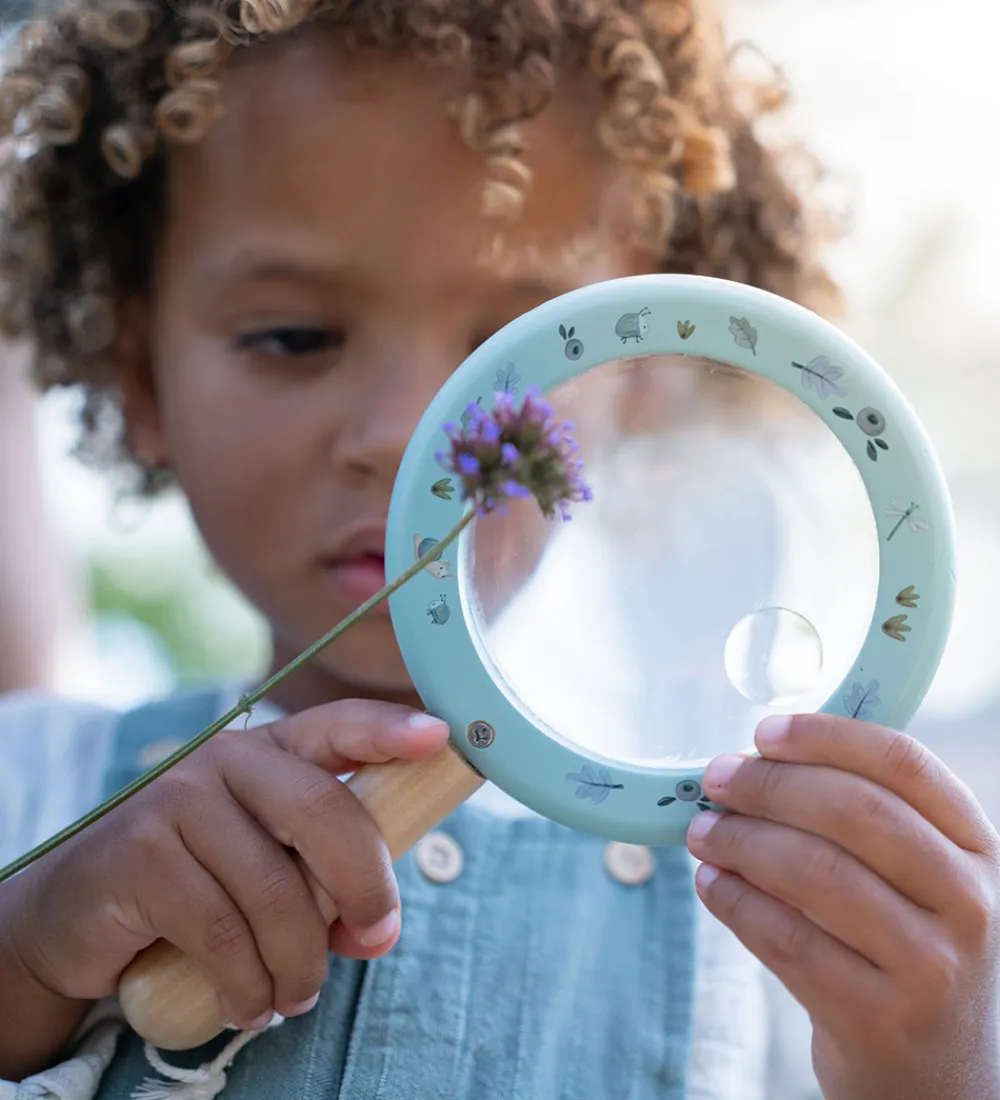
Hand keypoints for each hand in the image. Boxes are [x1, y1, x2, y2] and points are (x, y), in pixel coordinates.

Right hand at [4, 700, 449, 1031]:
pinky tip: (248, 1004)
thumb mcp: (269, 865)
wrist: (78, 911)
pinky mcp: (138, 854)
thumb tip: (377, 931)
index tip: (439, 736)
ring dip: (298, 963)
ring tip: (294, 997)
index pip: (338, 725)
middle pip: (323, 812)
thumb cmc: (199, 883)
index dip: (389, 729)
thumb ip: (326, 881)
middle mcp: (225, 761)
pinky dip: (247, 985)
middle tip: (376, 938)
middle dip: (365, 886)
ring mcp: (176, 800)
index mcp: (270, 752)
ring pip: (274, 892)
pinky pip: (221, 933)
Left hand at [686, 714, 999, 1099]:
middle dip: (769, 786)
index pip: (903, 763)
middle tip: (717, 779)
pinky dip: (736, 902)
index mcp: (975, 846)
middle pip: (854, 810)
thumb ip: (858, 817)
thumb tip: (752, 762)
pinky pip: (788, 939)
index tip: (763, 732)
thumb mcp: (914, 879)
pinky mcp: (879, 1016)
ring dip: (742, 842)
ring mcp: (930, 965)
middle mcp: (968, 901)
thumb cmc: (903, 947)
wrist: (935, 1073)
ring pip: (815, 873)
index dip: (825, 736)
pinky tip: (712, 884)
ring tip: (704, 832)